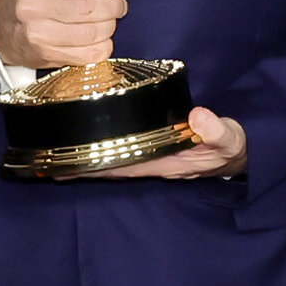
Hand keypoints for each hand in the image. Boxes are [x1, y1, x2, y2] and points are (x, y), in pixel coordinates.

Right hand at [0, 0, 131, 70]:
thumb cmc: (19, 0)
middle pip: (89, 7)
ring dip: (110, 26)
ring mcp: (41, 35)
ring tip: (108, 20)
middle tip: (118, 3)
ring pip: (92, 32)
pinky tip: (99, 38)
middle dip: (114, 5)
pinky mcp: (49, 55)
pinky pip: (89, 55)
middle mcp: (35, 8)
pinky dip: (103, 46)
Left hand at [74, 106, 247, 179]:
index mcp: (164, 162)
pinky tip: (89, 145)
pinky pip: (121, 153)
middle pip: (109, 167)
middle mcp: (152, 164)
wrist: (236, 154)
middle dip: (81, 167)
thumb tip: (199, 117)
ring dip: (87, 162)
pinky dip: (103, 152)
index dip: (96, 166)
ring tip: (58, 159)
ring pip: (112, 162)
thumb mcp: (230, 139)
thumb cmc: (229, 147)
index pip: (122, 165)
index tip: (69, 164)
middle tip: (49, 164)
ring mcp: (151, 160)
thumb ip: (217, 130)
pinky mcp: (153, 150)